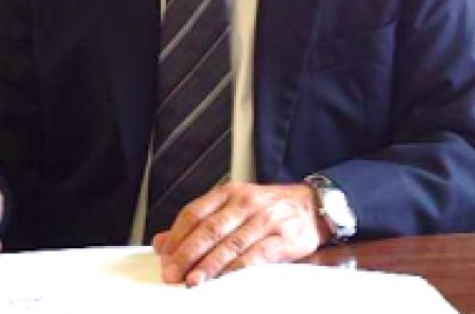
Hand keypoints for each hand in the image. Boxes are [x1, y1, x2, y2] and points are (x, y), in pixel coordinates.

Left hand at [152, 182, 330, 286]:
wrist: (312, 205)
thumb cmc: (268, 209)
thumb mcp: (232, 208)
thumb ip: (198, 224)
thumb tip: (162, 243)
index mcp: (229, 193)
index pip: (195, 212)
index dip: (176, 236)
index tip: (164, 257)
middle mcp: (245, 203)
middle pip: (209, 228)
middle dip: (187, 254)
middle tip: (172, 273)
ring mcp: (265, 219)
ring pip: (231, 243)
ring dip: (209, 265)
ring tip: (193, 281)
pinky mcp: (283, 238)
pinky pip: (256, 255)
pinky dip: (238, 269)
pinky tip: (225, 280)